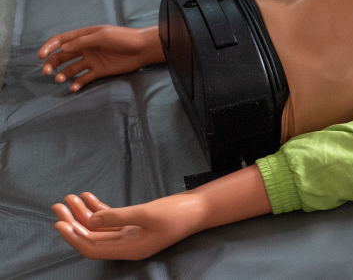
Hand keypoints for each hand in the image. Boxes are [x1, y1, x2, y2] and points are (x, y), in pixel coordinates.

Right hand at [38, 25, 163, 90]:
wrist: (142, 49)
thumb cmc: (123, 38)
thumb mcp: (102, 36)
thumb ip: (82, 42)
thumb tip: (62, 48)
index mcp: (84, 36)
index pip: (61, 40)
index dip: (49, 47)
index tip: (40, 56)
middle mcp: (85, 48)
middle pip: (63, 56)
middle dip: (52, 63)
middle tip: (47, 72)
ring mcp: (92, 60)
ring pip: (71, 68)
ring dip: (63, 73)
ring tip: (59, 79)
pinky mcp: (100, 71)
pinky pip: (84, 78)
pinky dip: (77, 83)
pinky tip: (73, 87)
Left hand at [52, 192, 205, 260]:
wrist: (199, 208)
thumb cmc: (177, 213)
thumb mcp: (148, 213)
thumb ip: (118, 217)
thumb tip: (91, 220)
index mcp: (130, 249)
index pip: (93, 249)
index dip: (74, 238)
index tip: (59, 223)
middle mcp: (127, 245)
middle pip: (93, 238)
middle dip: (74, 222)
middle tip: (58, 205)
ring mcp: (131, 235)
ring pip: (100, 227)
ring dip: (84, 213)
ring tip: (70, 197)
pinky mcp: (136, 224)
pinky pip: (111, 219)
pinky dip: (98, 209)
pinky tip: (87, 197)